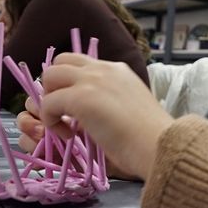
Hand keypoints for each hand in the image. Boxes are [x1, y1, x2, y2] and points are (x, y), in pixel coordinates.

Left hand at [39, 54, 173, 180]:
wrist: (159, 145)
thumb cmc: (150, 137)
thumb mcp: (129, 107)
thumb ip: (108, 101)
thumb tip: (85, 115)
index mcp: (118, 70)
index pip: (81, 63)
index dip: (70, 82)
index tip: (75, 107)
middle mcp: (104, 68)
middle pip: (60, 62)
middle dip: (54, 86)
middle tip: (63, 112)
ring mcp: (92, 81)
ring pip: (50, 76)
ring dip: (50, 100)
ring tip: (63, 124)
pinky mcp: (81, 98)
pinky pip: (48, 103)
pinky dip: (50, 120)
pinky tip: (68, 135)